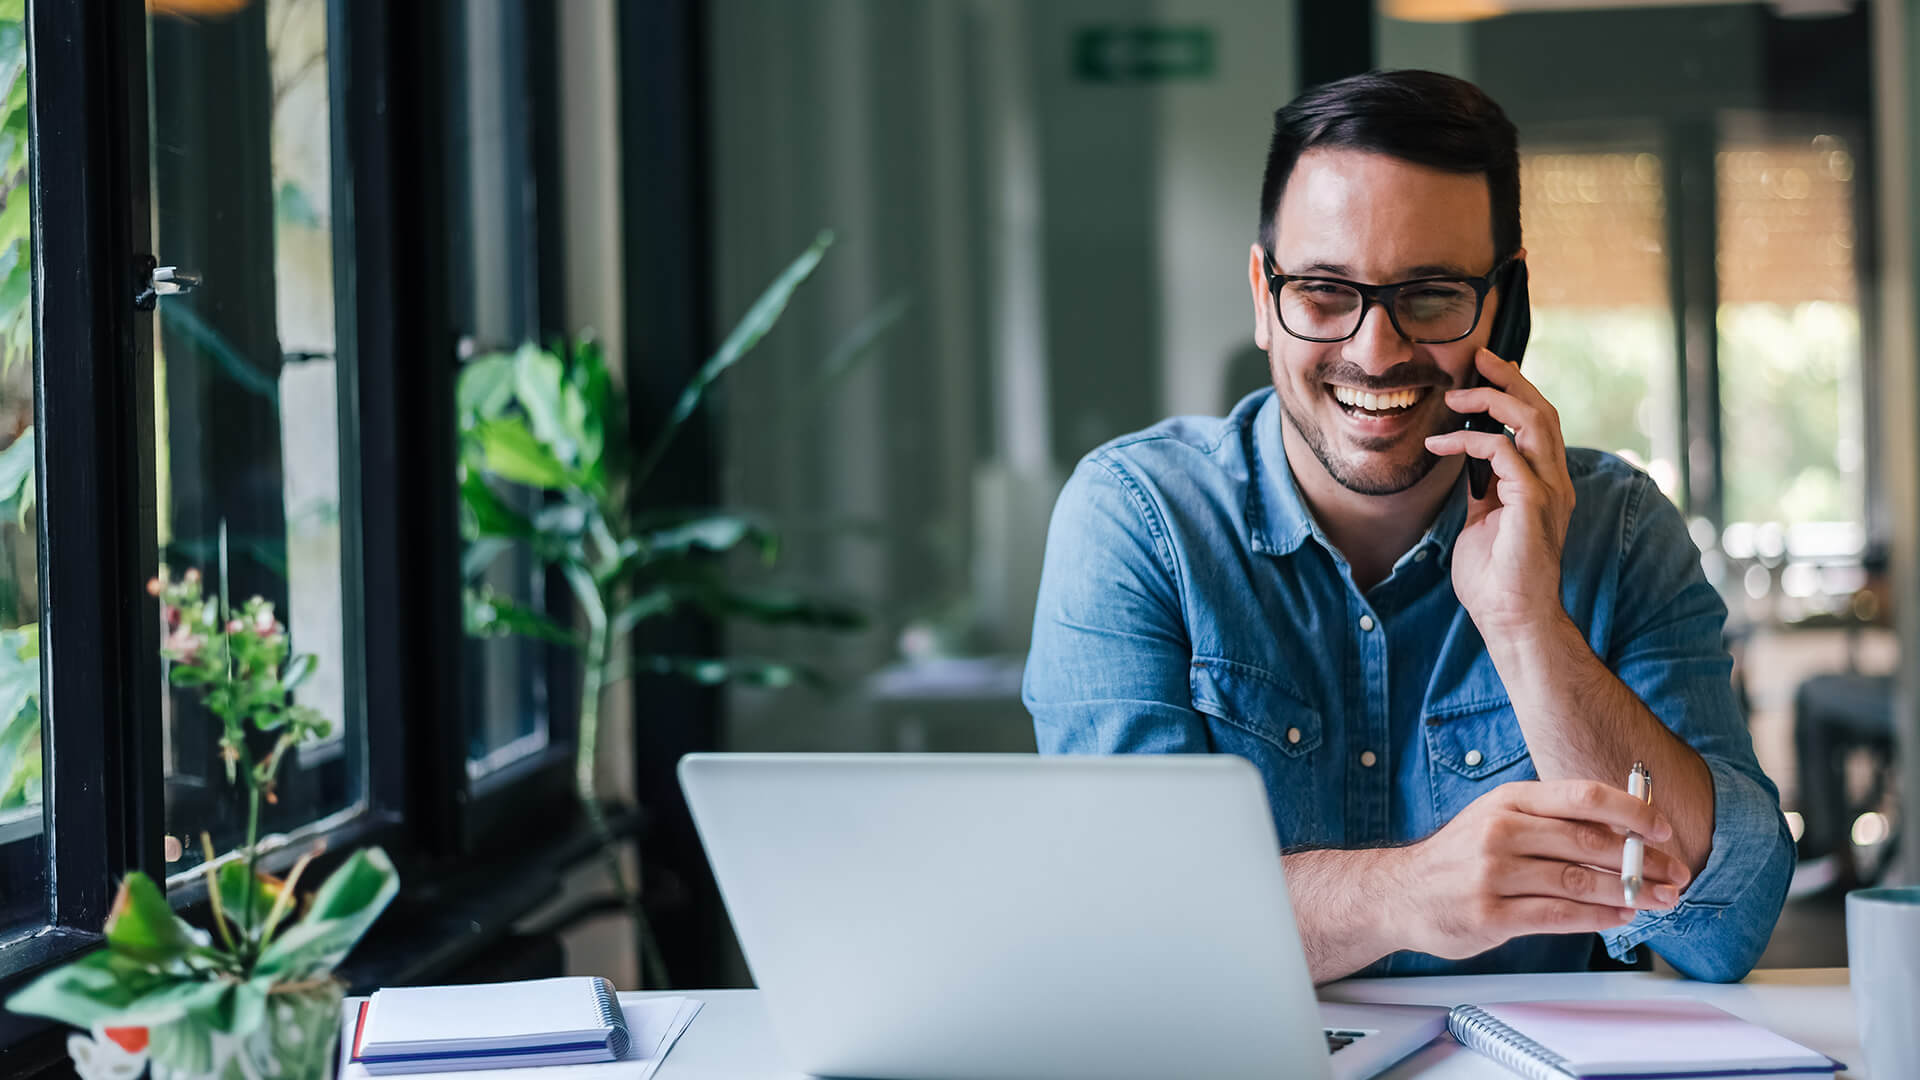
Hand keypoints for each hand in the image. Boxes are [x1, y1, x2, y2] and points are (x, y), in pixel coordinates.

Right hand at [1388, 779, 1690, 960]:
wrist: (1400, 892)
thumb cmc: (1460, 857)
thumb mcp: (1498, 820)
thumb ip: (1550, 821)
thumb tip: (1621, 829)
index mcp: (1508, 801)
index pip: (1582, 796)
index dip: (1631, 811)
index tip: (1663, 830)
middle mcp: (1499, 831)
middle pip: (1587, 841)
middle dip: (1641, 860)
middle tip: (1674, 873)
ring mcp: (1492, 873)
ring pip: (1577, 881)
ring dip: (1628, 892)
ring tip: (1659, 899)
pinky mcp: (1490, 914)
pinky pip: (1557, 916)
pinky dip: (1597, 917)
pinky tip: (1620, 917)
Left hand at [1423, 348, 1575, 639]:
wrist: (1511, 620)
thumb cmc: (1495, 578)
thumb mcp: (1484, 522)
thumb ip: (1484, 491)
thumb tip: (1468, 467)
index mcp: (1545, 484)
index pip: (1539, 423)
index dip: (1516, 392)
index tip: (1484, 373)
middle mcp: (1555, 482)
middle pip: (1543, 411)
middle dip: (1510, 379)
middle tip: (1478, 358)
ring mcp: (1549, 491)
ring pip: (1533, 422)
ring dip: (1493, 400)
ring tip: (1455, 396)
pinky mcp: (1533, 503)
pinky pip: (1505, 453)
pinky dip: (1470, 442)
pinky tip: (1440, 446)